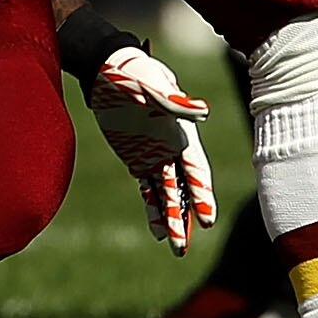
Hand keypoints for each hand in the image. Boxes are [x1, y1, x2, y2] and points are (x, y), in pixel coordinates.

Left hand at [84, 48, 218, 254]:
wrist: (109, 69)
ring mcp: (156, 156)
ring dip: (171, 220)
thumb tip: (202, 111)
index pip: (196, 172)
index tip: (207, 220)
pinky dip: (153, 209)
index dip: (203, 196)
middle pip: (183, 191)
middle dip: (185, 218)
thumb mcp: (153, 85)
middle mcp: (173, 149)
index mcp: (182, 135)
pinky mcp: (137, 159)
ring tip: (176, 248)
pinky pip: (148, 190)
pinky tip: (157, 232)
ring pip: (167, 195)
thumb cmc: (134, 73)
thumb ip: (175, 101)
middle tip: (183, 247)